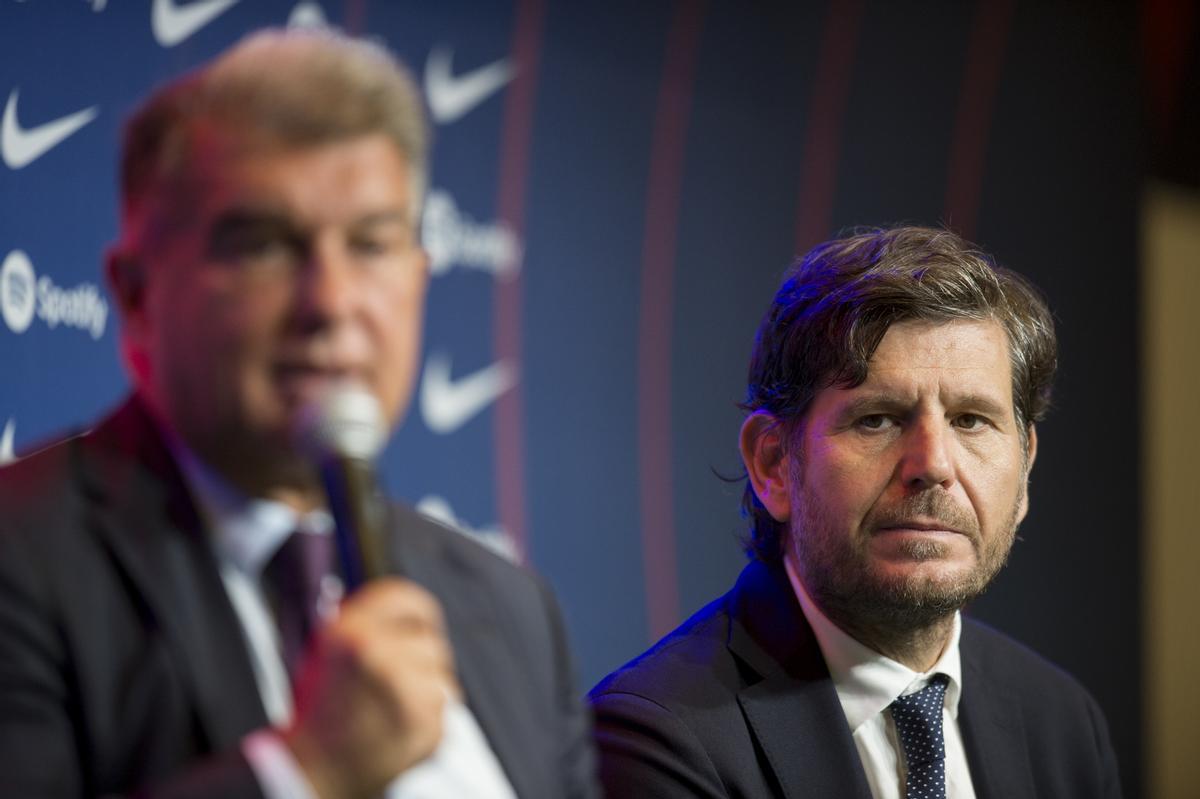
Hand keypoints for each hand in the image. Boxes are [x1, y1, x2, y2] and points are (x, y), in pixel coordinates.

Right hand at [282, 578, 458, 798]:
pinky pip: (443, 708)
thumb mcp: (326, 654)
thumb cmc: (319, 715)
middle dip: (420, 659)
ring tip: (390, 709)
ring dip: (425, 689)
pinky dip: (428, 719)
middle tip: (396, 681)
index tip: (420, 625)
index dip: (417, 612)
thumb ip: (366, 626)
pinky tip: (397, 728)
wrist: (314, 773)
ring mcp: (406, 689)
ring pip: (440, 675)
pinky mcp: (426, 723)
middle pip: (430, 640)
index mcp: (349, 631)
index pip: (405, 598)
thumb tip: (405, 615)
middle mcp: (378, 653)